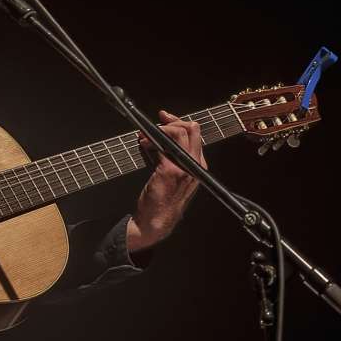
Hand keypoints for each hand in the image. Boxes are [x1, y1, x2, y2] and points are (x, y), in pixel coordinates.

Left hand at [126, 109, 203, 253]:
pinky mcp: (169, 171)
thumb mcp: (174, 176)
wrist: (156, 221)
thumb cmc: (162, 200)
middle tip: (157, 125)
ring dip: (159, 130)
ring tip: (145, 137)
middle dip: (171, 122)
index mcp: (199, 167)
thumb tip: (157, 135)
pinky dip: (149, 141)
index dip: (180, 122)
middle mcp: (195, 166)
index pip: (196, 135)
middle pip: (191, 130)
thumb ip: (170, 155)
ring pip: (178, 134)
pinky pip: (162, 146)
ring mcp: (184, 168)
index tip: (166, 118)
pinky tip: (142, 143)